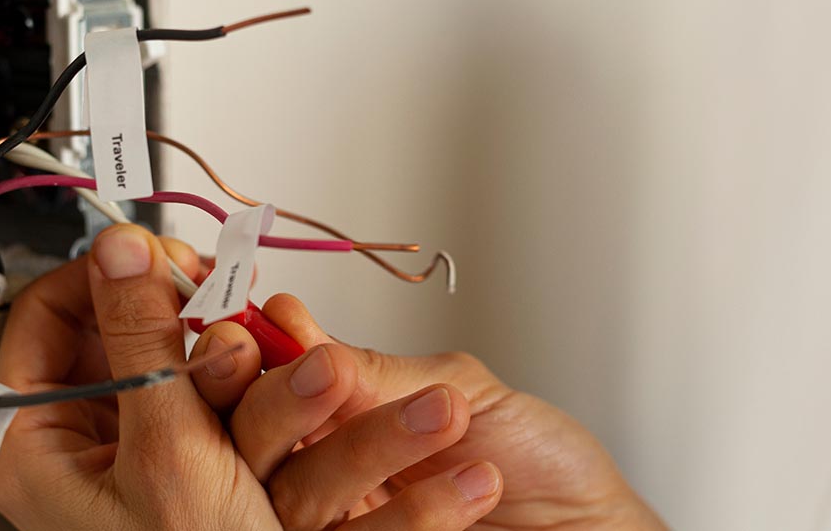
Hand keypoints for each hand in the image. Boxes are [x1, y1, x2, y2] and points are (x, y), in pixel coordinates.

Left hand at [0, 225, 284, 530]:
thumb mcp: (169, 448)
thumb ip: (141, 340)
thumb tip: (119, 249)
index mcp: (27, 441)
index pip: (43, 312)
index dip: (102, 271)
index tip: (158, 255)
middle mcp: (66, 437)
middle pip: (100, 323)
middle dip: (164, 301)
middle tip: (211, 289)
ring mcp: (116, 441)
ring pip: (148, 344)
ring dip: (201, 331)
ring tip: (242, 343)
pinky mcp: (162, 447)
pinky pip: (182, 377)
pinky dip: (219, 363)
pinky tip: (252, 370)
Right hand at [186, 294, 665, 530]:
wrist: (590, 530)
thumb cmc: (533, 459)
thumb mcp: (455, 392)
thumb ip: (369, 370)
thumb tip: (286, 320)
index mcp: (332, 420)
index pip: (254, 391)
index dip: (240, 361)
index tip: (254, 330)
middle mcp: (322, 476)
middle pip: (252, 448)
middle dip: (280, 402)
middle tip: (329, 371)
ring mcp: (341, 528)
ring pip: (300, 499)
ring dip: (365, 446)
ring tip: (445, 415)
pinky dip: (416, 513)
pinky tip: (475, 482)